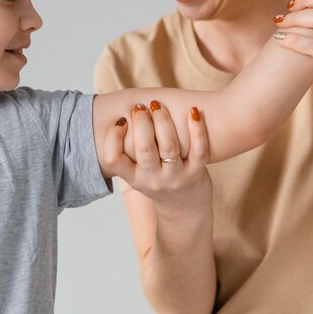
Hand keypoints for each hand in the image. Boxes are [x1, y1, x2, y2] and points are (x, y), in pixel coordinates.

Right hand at [102, 102, 211, 217]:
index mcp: (133, 177)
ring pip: (169, 146)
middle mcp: (152, 180)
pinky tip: (193, 112)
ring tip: (157, 105)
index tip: (121, 121)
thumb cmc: (156, 180)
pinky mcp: (196, 174)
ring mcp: (175, 178)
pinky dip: (197, 130)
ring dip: (162, 121)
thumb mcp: (136, 172)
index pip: (114, 160)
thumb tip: (118, 111)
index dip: (113, 137)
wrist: (185, 208)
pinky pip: (198, 150)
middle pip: (144, 149)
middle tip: (140, 107)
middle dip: (141, 123)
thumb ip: (128, 150)